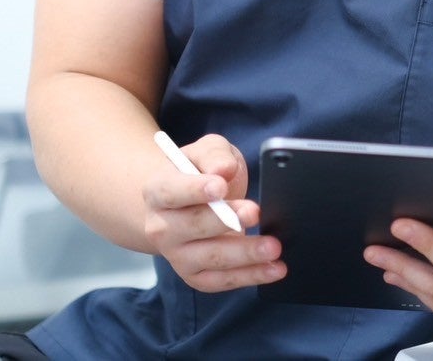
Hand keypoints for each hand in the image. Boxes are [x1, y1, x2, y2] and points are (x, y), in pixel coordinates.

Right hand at [141, 133, 283, 291]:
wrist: (189, 203)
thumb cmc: (202, 172)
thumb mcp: (209, 151)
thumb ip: (215, 155)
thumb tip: (223, 168)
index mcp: (158, 190)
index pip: (172, 191)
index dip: (195, 189)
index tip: (221, 187)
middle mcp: (161, 226)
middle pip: (192, 226)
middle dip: (226, 220)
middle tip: (255, 212)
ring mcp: (176, 255)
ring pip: (209, 258)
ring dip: (244, 254)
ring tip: (273, 247)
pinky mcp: (195, 275)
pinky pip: (220, 280)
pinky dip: (249, 276)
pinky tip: (274, 269)